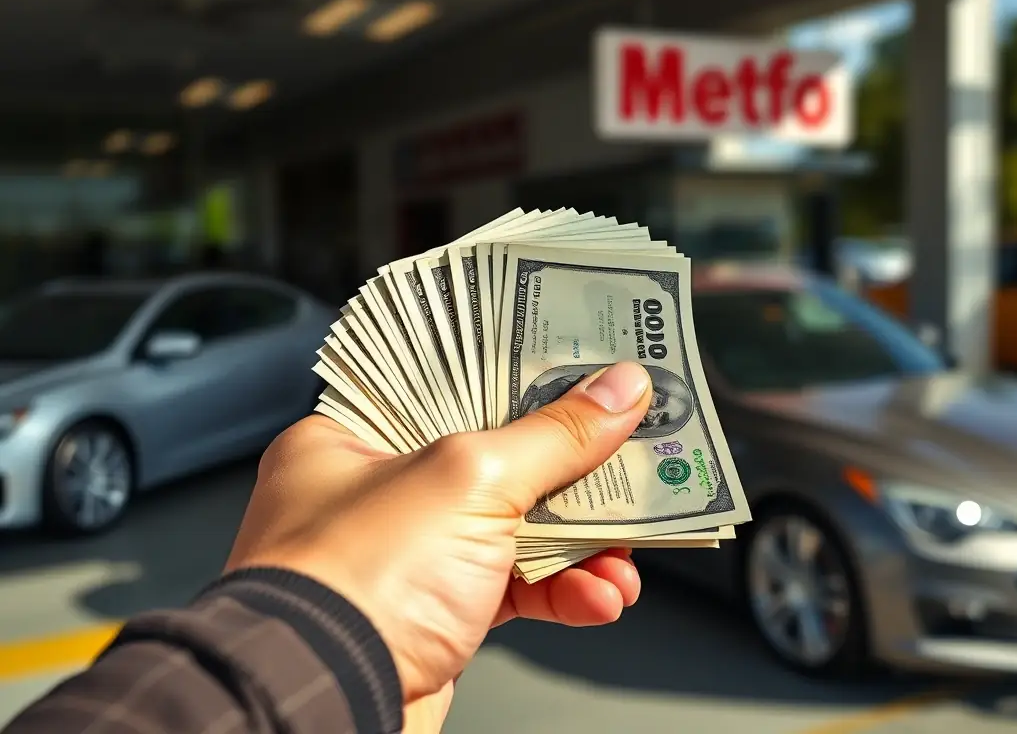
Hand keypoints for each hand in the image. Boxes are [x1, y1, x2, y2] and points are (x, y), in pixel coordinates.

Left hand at [225, 361, 650, 707]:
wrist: (330, 704)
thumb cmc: (359, 581)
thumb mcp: (469, 482)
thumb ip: (552, 436)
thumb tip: (617, 391)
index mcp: (353, 437)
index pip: (454, 386)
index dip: (525, 379)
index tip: (586, 374)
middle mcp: (376, 494)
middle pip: (497, 459)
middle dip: (571, 471)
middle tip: (627, 461)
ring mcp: (407, 559)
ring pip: (514, 531)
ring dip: (580, 544)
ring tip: (625, 552)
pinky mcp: (438, 615)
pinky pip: (515, 591)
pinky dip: (563, 593)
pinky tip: (600, 596)